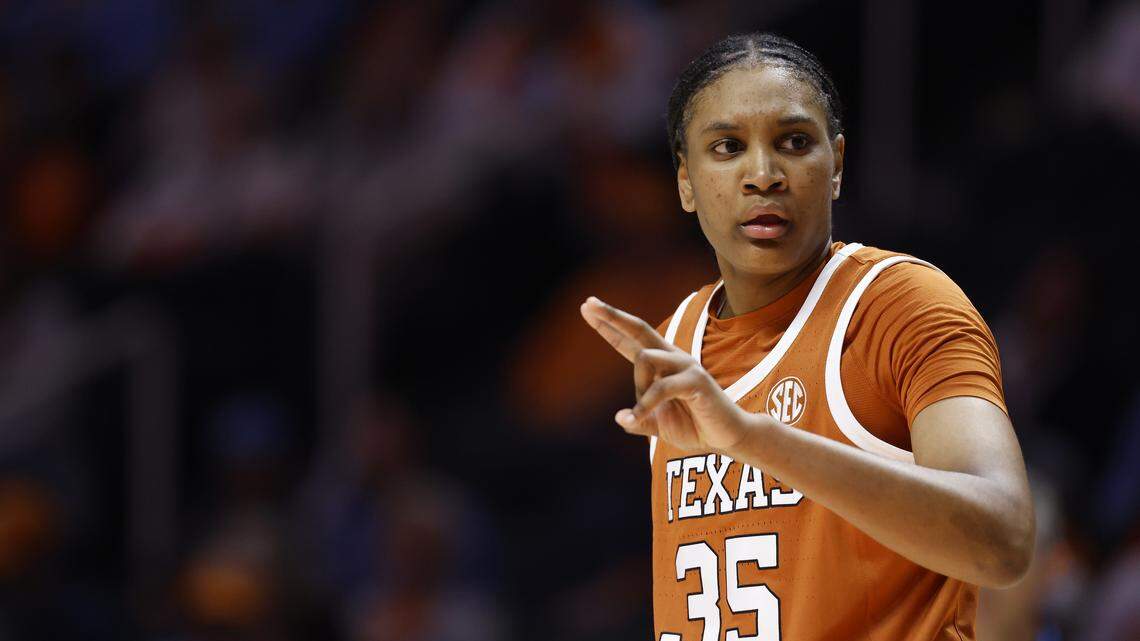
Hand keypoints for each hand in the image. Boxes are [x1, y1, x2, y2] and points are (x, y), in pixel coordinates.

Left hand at [579, 296, 753, 452]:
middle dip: (612, 316)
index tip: (587, 306)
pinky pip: (661, 387)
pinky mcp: (696, 380)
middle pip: (639, 328)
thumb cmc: (694, 426)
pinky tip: (636, 418)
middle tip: (589, 304)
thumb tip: (620, 418)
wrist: (728, 437)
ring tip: (642, 413)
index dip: (609, 324)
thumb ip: (638, 420)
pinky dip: (645, 405)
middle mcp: (672, 358)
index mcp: (661, 365)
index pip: (630, 340)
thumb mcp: (657, 425)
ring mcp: (685, 366)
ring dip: (636, 388)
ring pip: (644, 359)